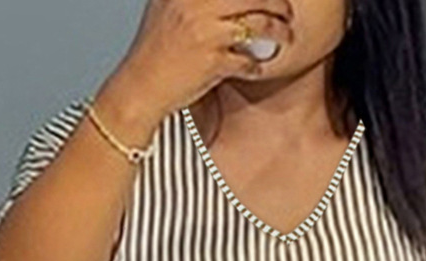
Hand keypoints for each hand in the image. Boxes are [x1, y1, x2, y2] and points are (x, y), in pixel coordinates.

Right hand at [113, 0, 296, 123]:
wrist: (140, 87)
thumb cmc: (154, 50)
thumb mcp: (166, 5)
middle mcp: (196, 6)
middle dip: (277, 2)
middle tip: (285, 10)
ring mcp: (206, 33)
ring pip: (258, 24)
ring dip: (277, 30)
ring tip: (284, 35)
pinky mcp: (213, 62)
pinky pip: (247, 60)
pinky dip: (256, 64)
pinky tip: (256, 66)